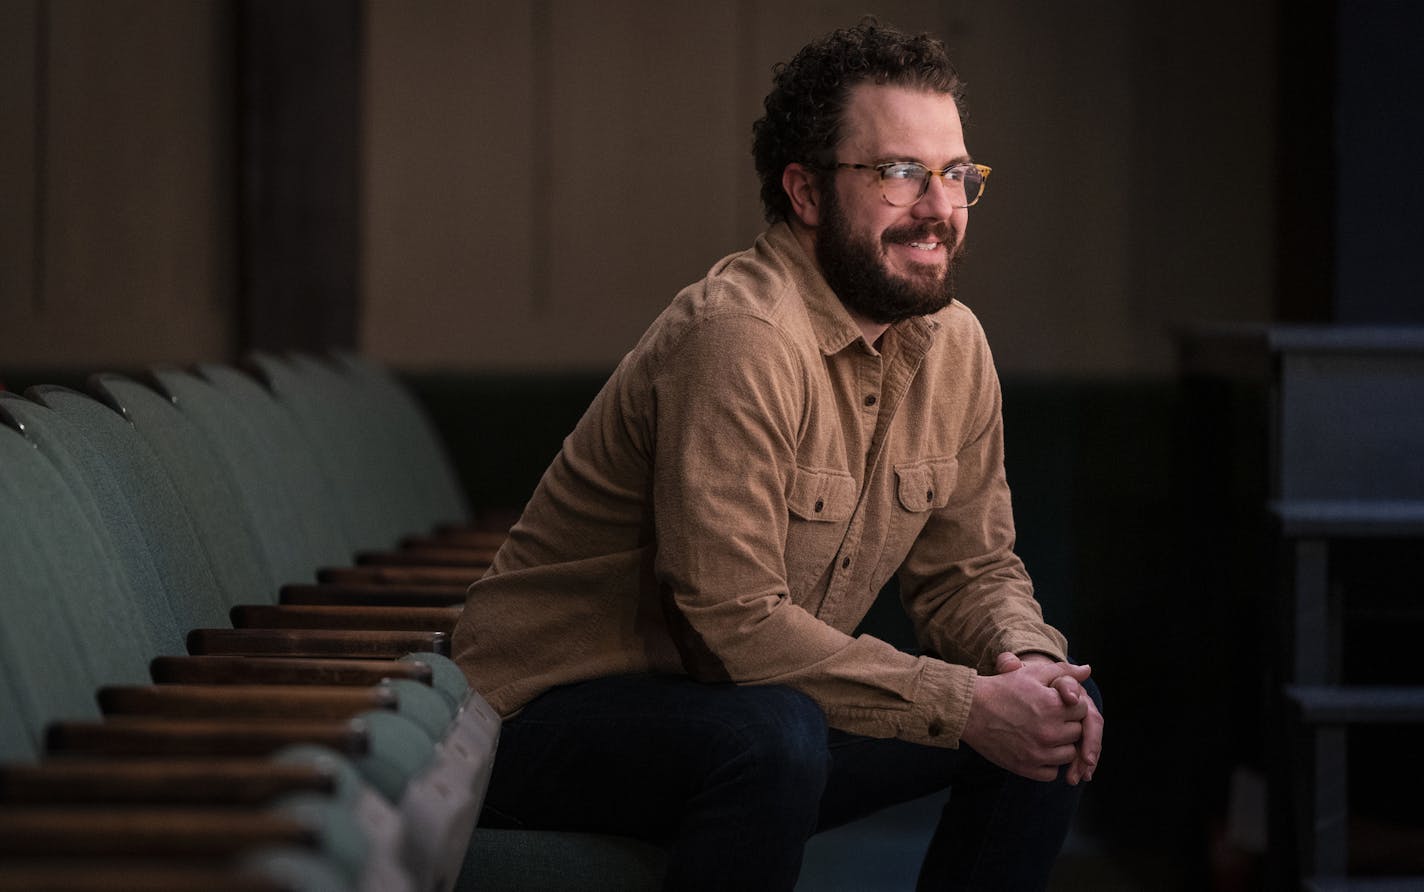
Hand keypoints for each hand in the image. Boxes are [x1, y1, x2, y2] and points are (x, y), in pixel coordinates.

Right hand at [996, 653, 1101, 784]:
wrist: (969, 710)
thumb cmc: (1002, 689)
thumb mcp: (1032, 674)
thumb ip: (1063, 672)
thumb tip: (1088, 671)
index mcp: (1053, 706)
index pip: (1082, 709)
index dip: (1070, 705)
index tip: (1054, 703)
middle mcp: (1049, 731)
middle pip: (1077, 732)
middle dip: (1067, 724)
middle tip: (1047, 718)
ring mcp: (1038, 752)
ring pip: (1069, 754)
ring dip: (1060, 745)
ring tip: (1042, 733)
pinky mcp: (1027, 768)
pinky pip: (1052, 772)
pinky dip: (1047, 763)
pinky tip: (1035, 748)